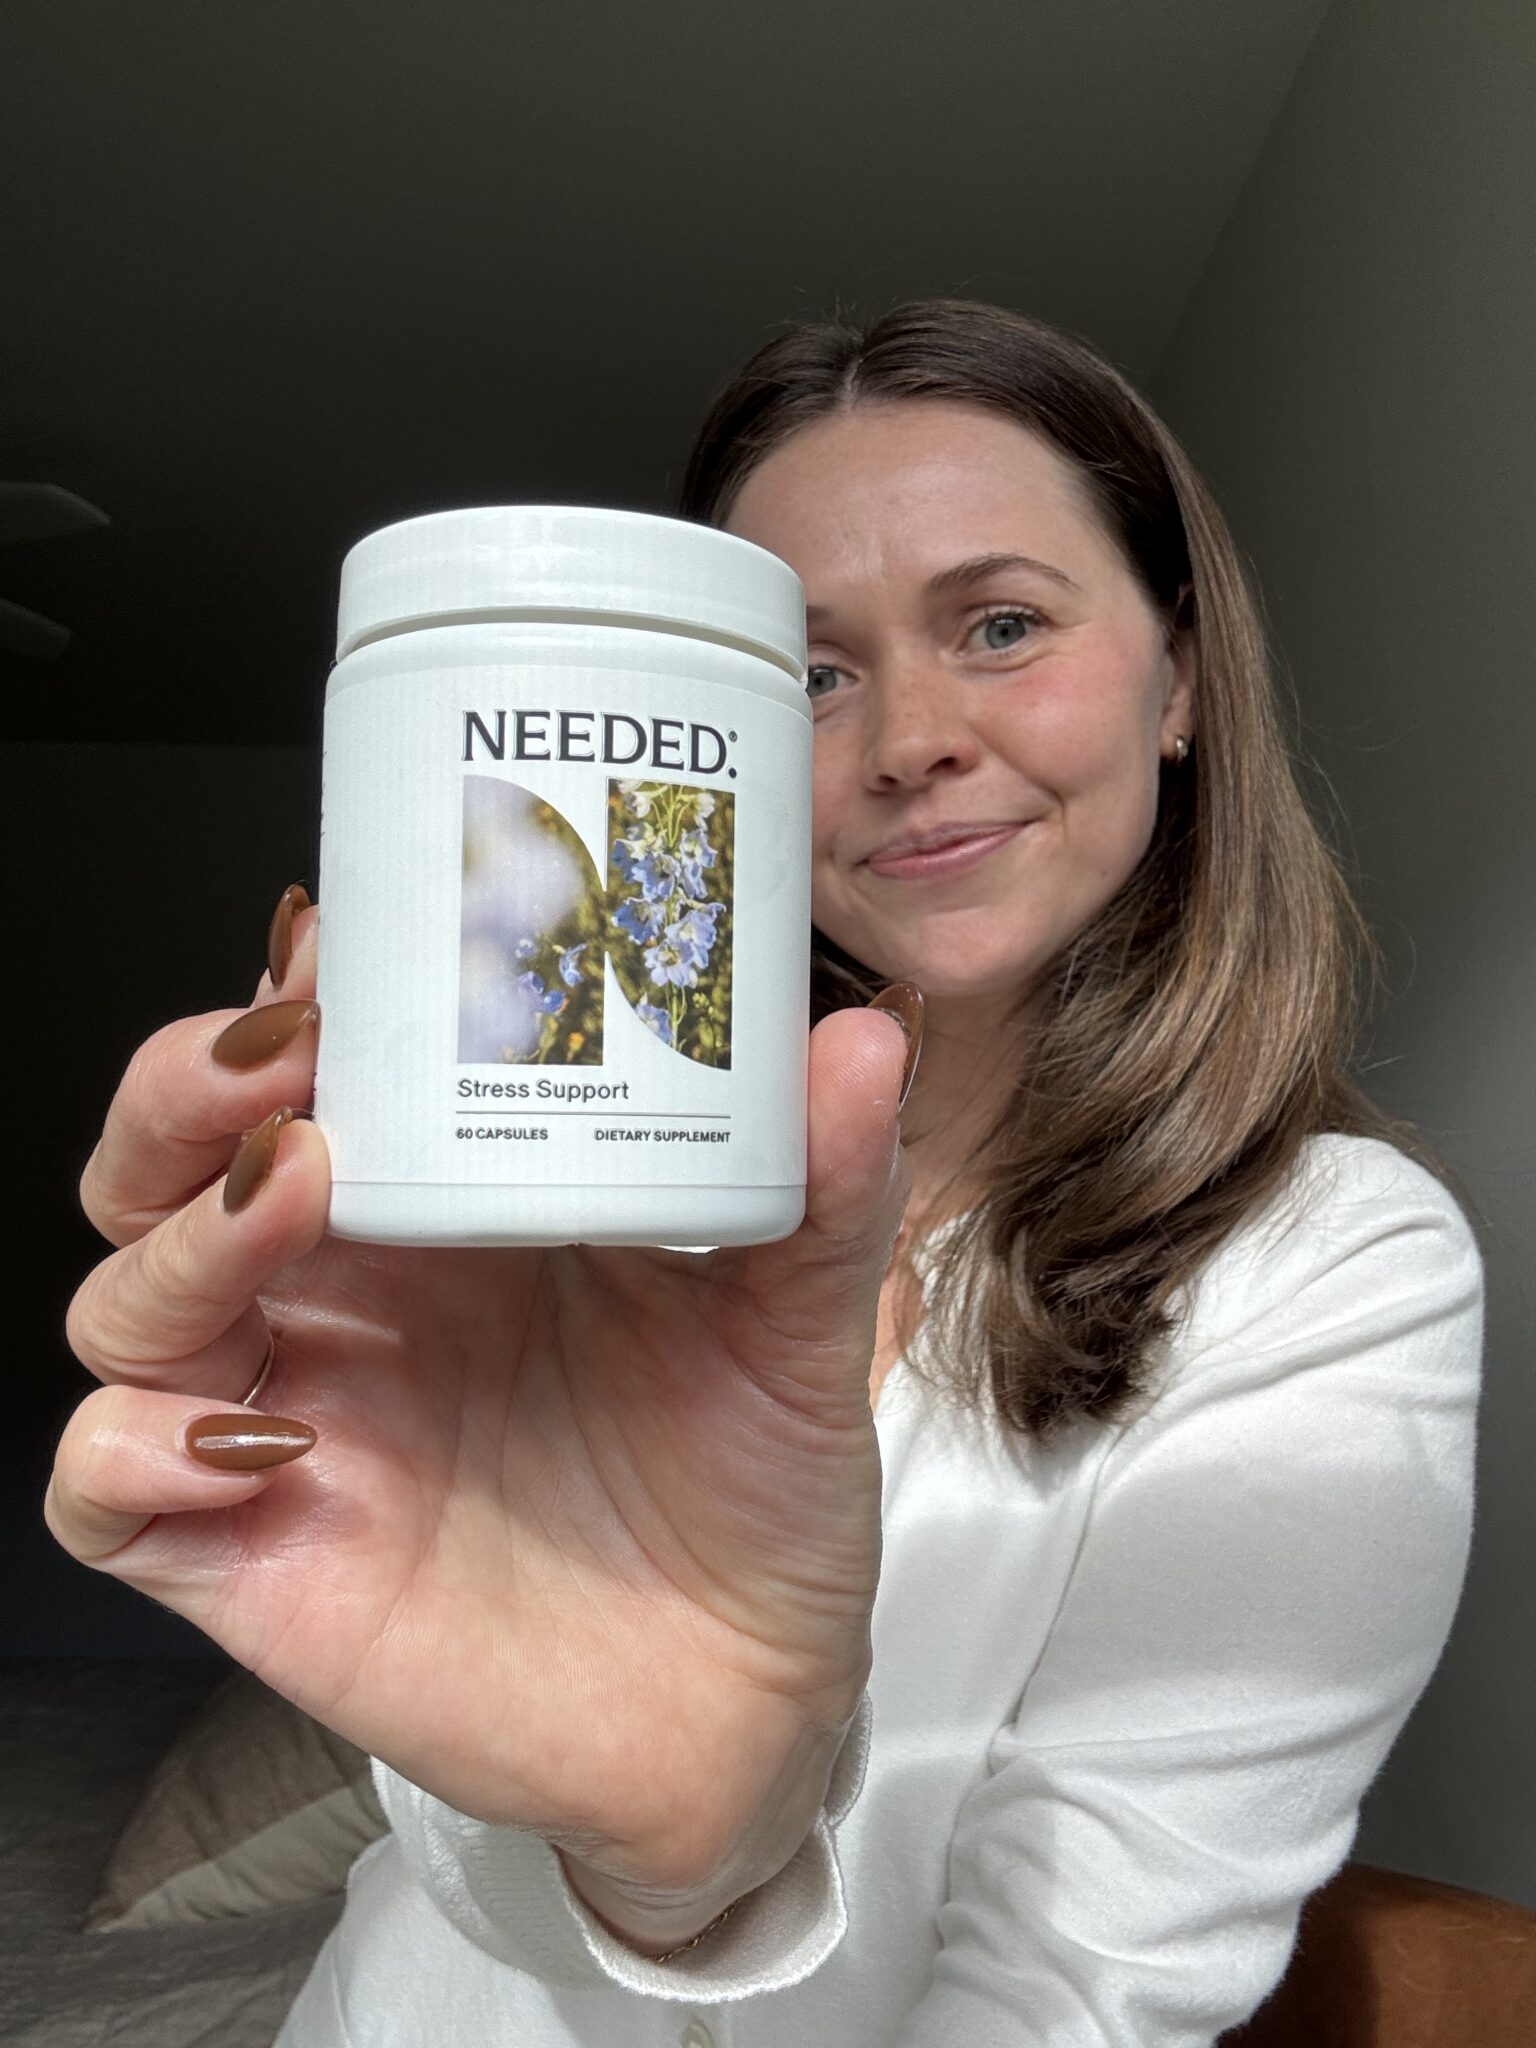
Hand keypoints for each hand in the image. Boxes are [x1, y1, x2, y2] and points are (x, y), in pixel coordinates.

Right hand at [45, 889, 921, 1907]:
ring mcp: (292, 1421)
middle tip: (279, 1057)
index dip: (300, 1001)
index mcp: (449, 1213)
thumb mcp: (797, 1325)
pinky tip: (260, 1435)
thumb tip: (864, 1039)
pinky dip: (137, 1450)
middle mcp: (349, 1300)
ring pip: (130, 1303)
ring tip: (291, 1189)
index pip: (318, 1073)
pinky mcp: (256, 1556)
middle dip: (186, 1092)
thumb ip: (820, 1188)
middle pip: (174, 1164)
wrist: (745, 1702)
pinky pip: (113, 1491)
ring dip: (181, 1236)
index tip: (343, 941)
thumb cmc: (751, 1488)